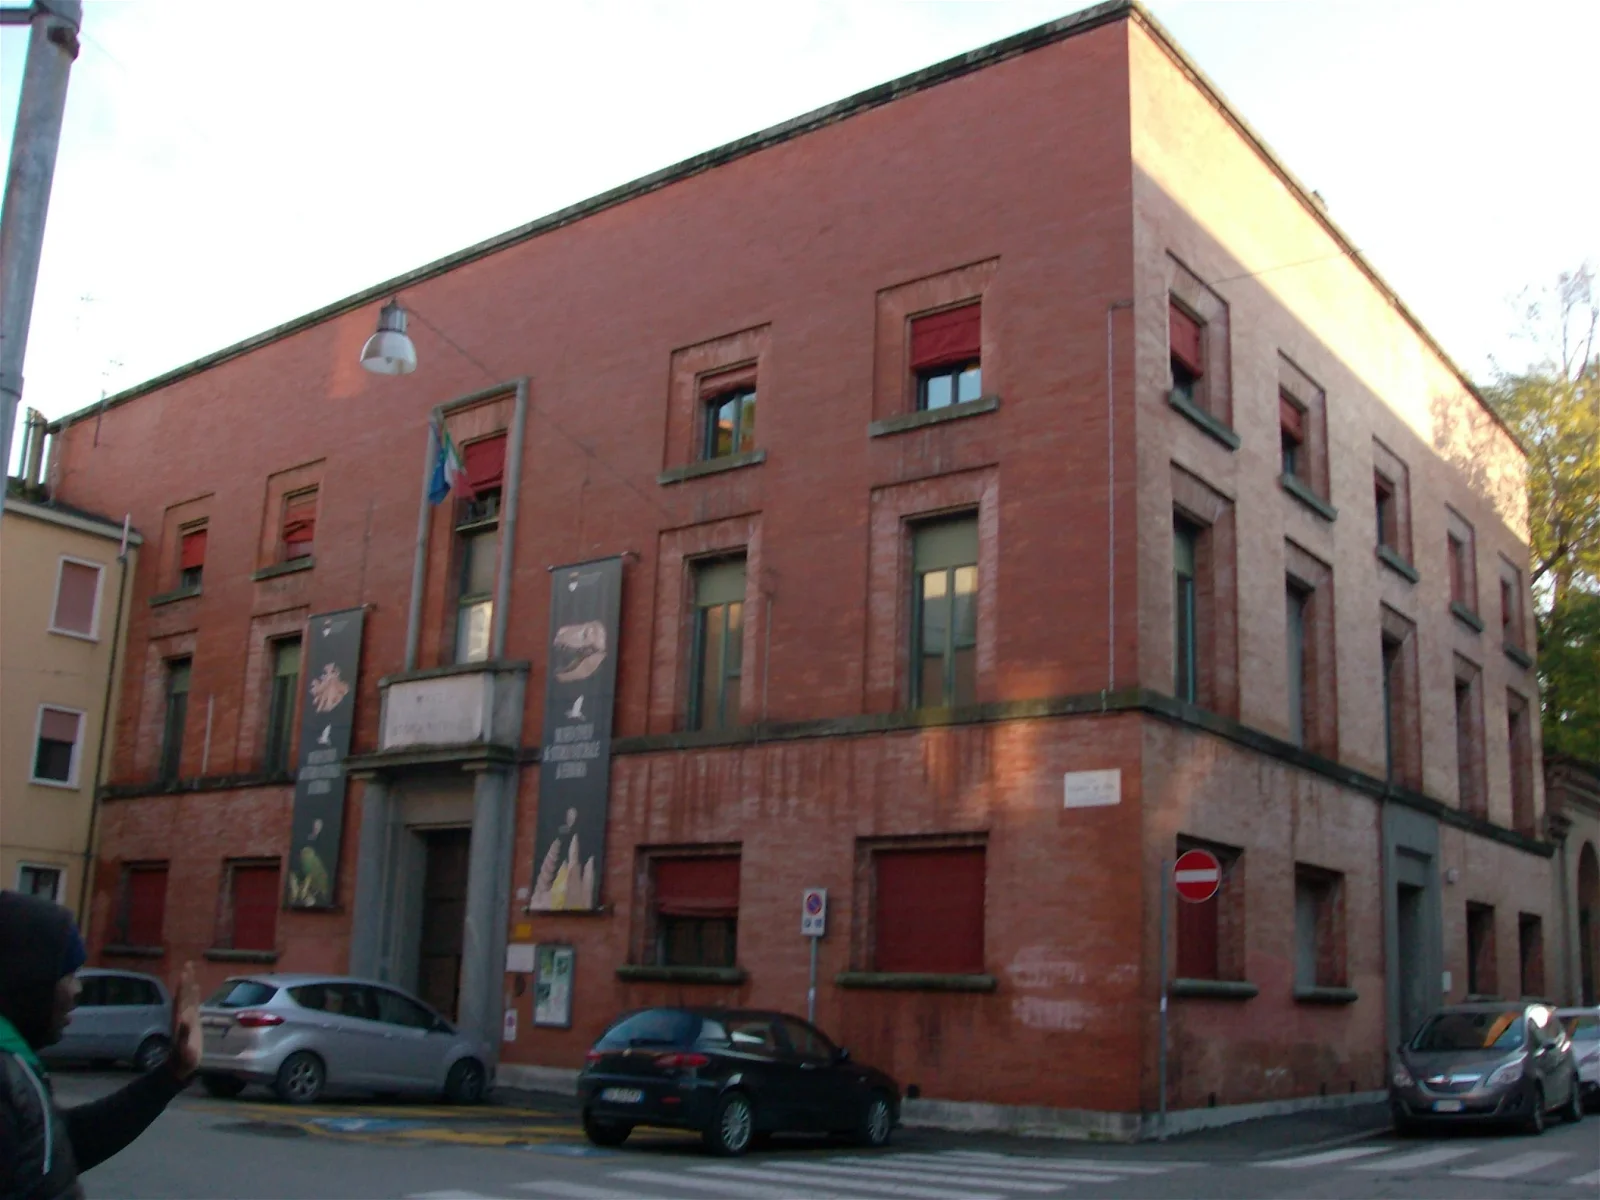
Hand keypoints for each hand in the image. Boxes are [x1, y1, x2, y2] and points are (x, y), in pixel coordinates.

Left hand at [169, 961, 201, 1080]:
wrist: (180, 1066)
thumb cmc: (183, 1059)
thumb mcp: (184, 1048)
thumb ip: (184, 1034)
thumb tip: (185, 1018)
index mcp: (180, 1019)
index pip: (182, 998)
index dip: (184, 986)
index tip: (185, 972)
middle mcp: (182, 1015)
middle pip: (183, 994)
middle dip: (186, 980)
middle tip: (188, 964)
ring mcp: (186, 1018)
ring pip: (187, 997)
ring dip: (188, 984)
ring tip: (190, 971)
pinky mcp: (192, 1021)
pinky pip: (192, 1004)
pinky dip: (193, 994)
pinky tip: (196, 987)